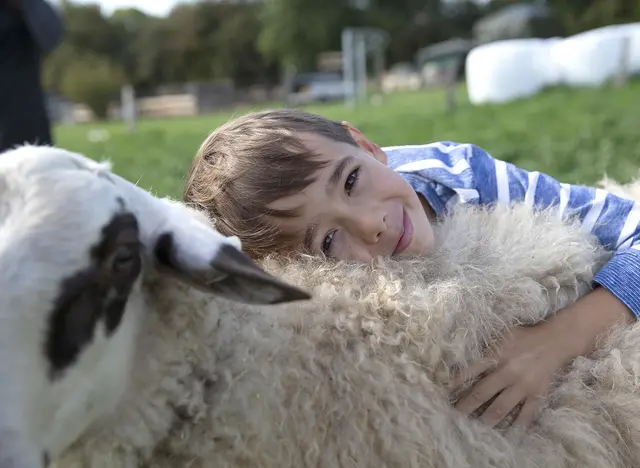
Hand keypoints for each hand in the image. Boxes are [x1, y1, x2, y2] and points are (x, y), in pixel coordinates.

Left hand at [450, 321, 574, 427]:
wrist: (555, 341)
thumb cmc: (524, 336)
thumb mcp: (501, 335)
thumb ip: (485, 348)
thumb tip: (463, 357)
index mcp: (495, 355)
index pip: (469, 371)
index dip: (455, 383)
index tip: (444, 393)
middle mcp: (506, 372)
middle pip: (480, 393)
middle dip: (465, 406)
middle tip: (454, 416)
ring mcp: (522, 386)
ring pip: (500, 408)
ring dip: (485, 420)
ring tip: (474, 429)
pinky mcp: (536, 395)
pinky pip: (526, 415)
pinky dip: (517, 427)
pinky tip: (508, 435)